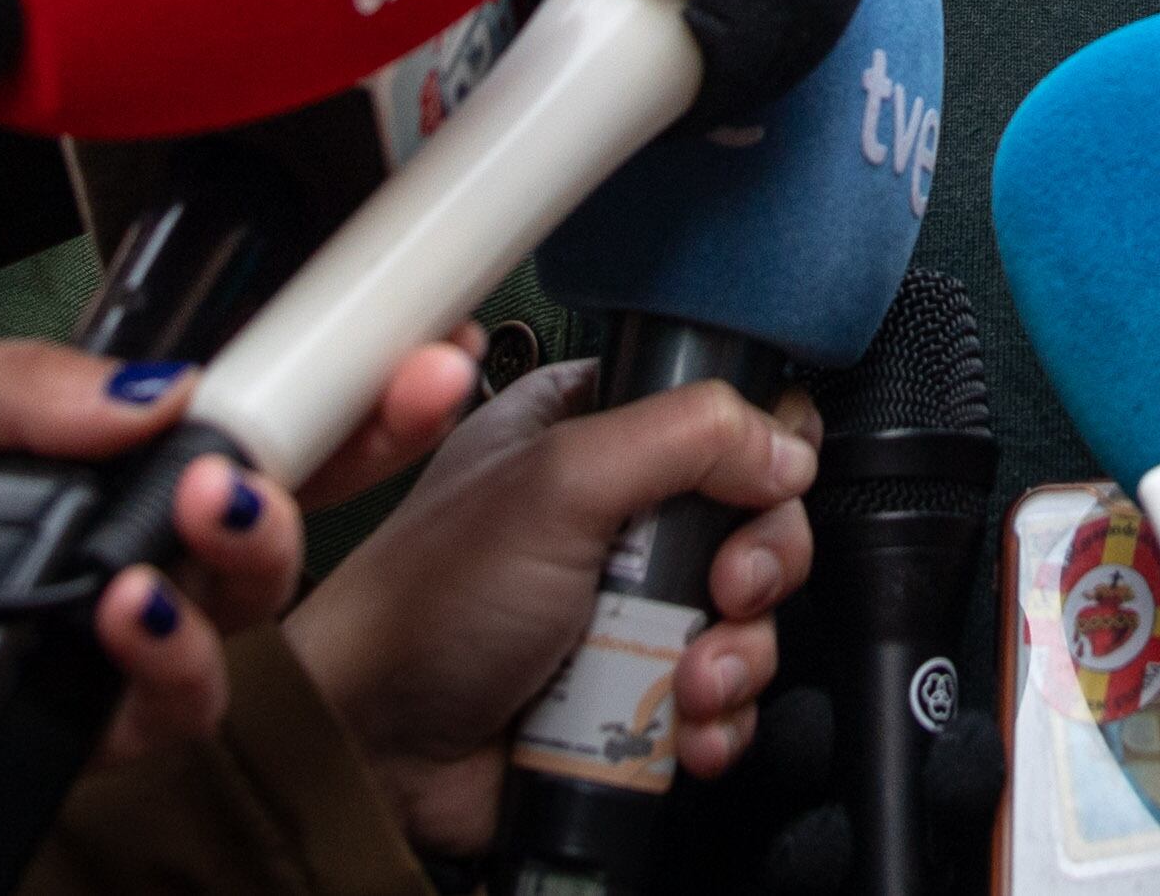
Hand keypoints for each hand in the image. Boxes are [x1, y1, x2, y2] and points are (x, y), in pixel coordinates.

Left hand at [0, 342, 300, 895]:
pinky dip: (166, 666)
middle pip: (254, 510)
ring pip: (227, 616)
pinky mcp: (38, 743)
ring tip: (196, 521)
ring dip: (242, 563)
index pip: (208, 407)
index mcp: (38, 451)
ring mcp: (61, 649)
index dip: (319, 382)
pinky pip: (153, 717)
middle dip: (319, 465)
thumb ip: (6, 387)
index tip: (406, 347)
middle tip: (299, 438)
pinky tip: (126, 620)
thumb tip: (152, 388)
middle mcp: (71, 548)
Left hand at [287, 359, 819, 855]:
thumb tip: (784, 448)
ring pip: (748, 616)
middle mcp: (615, 512)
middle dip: (757, 567)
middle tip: (722, 590)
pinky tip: (684, 727)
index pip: (721, 412)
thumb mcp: (557, 483)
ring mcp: (626, 606)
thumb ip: (683, 437)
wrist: (375, 748)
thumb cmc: (425, 603)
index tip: (754, 490)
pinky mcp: (633, 688)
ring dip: (739, 656)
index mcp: (590, 429)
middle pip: (754, 517)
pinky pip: (723, 697)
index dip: (760, 451)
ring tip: (686, 681)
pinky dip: (719, 718)